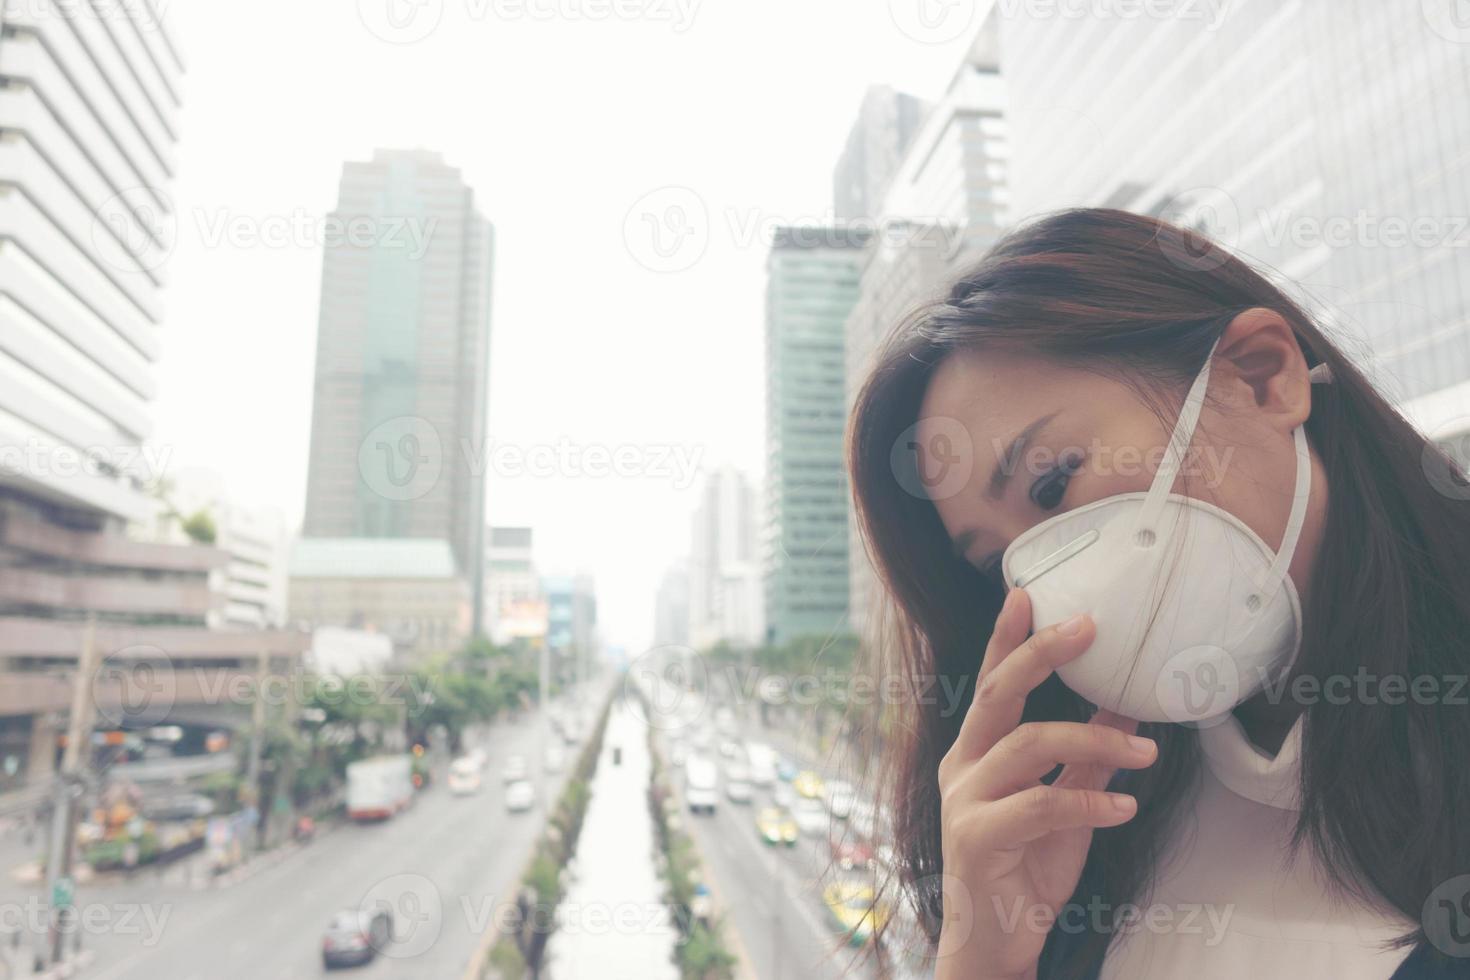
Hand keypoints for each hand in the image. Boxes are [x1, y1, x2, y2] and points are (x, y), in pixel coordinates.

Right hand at [932, 589, 1156, 979]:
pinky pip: (1039, 804)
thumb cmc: (1024, 871)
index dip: (1008, 638)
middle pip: (999, 694)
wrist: (995, 944)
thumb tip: (1127, 707)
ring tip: (1145, 752)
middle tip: (1088, 626)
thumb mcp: (1066, 807)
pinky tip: (1124, 808)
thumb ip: (1087, 759)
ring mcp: (963, 799)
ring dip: (1095, 741)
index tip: (1027, 593)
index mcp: (976, 752)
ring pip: (1028, 745)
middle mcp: (962, 766)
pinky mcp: (976, 837)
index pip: (991, 683)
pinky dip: (1089, 802)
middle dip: (1042, 653)